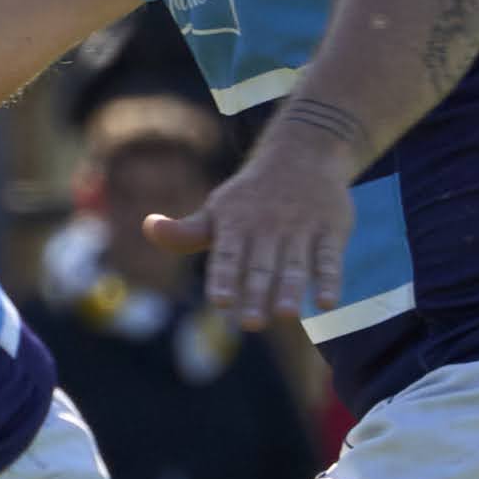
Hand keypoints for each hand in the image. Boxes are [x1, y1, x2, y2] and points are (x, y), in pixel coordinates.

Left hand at [152, 119, 361, 325]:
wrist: (302, 154)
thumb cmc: (251, 196)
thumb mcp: (218, 211)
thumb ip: (187, 232)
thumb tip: (148, 227)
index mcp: (236, 224)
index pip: (227, 255)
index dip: (224, 277)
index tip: (221, 300)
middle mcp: (267, 227)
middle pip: (260, 266)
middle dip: (255, 293)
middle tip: (250, 323)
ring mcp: (300, 229)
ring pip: (294, 264)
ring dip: (290, 289)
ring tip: (285, 314)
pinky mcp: (330, 231)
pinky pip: (330, 258)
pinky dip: (330, 279)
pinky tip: (328, 303)